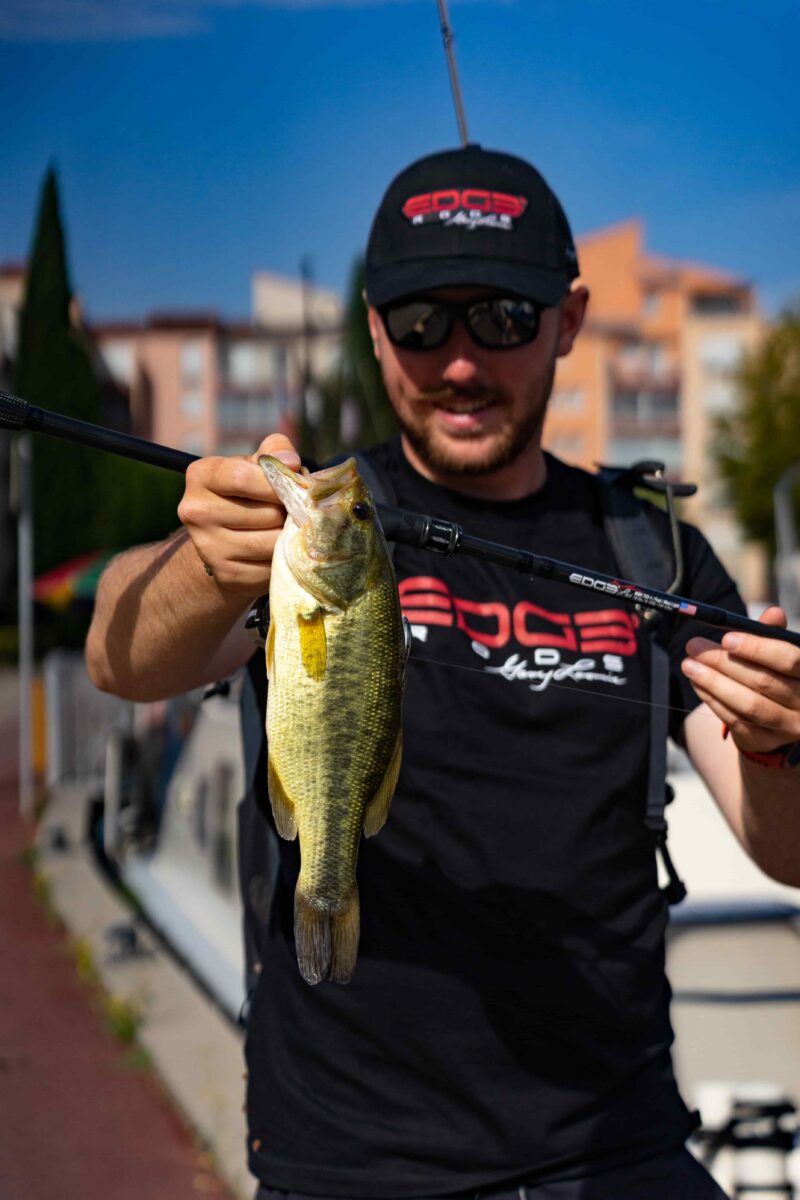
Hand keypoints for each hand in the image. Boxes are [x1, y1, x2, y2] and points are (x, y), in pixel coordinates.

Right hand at [177, 433, 300, 596]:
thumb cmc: (247, 492)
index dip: (278, 483)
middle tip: (290, 510)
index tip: (294, 486)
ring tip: (285, 528)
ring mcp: (208, 547)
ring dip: (289, 536)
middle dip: (288, 512)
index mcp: (201, 475)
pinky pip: (271, 566)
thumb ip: (274, 452)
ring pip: (272, 542)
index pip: (243, 478)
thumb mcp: (255, 464)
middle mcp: (196, 511)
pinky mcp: (226, 574)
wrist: (223, 539)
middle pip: (267, 513)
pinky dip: (283, 558)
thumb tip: (291, 462)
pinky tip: (276, 549)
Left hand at [681, 606, 799, 753]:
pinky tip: (698, 684)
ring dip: (713, 682)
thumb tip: (773, 613)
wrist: (778, 717)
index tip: (726, 638)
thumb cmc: (776, 674)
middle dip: (723, 662)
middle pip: (763, 681)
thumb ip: (772, 633)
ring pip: (748, 704)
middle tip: (694, 646)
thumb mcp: (777, 652)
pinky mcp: (766, 741)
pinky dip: (713, 700)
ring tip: (688, 665)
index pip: (789, 659)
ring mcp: (788, 726)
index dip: (757, 648)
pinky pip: (736, 720)